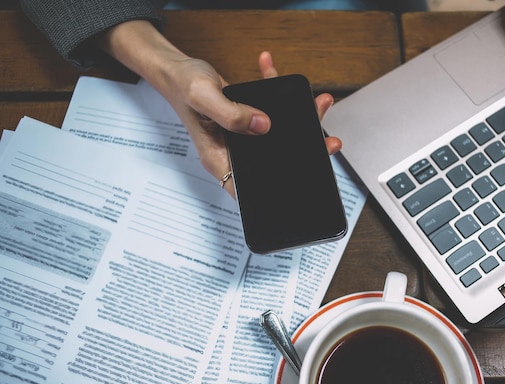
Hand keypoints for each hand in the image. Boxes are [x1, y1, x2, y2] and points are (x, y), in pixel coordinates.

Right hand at [96, 21, 339, 197]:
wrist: (176, 70)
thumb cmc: (181, 86)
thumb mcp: (203, 97)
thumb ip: (231, 114)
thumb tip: (263, 126)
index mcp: (220, 158)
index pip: (249, 187)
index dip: (276, 191)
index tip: (304, 183)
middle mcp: (234, 152)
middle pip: (273, 161)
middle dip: (303, 152)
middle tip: (326, 141)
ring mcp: (243, 138)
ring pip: (278, 137)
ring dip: (300, 121)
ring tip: (319, 103)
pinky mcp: (249, 122)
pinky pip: (272, 115)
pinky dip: (280, 94)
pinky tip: (281, 76)